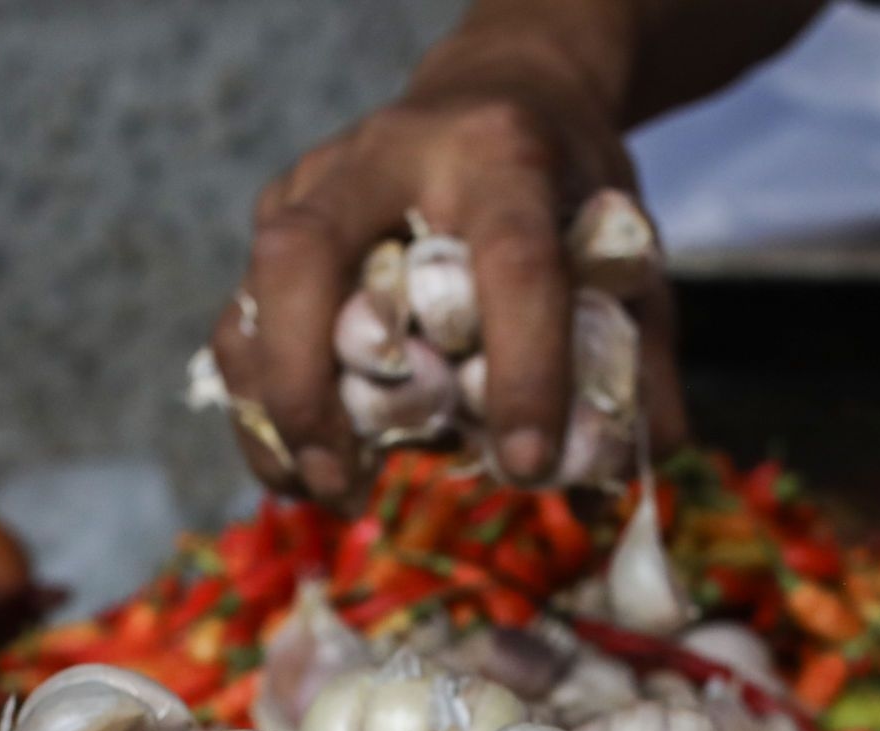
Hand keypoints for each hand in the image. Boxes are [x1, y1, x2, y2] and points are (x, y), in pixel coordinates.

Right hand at [210, 56, 687, 503]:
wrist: (502, 94)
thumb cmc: (566, 189)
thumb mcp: (629, 252)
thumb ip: (638, 359)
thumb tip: (622, 476)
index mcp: (501, 152)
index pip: (507, 258)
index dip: (521, 367)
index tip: (525, 463)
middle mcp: (387, 154)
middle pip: (309, 258)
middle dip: (315, 384)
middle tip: (348, 479)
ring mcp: (317, 182)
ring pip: (254, 292)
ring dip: (273, 407)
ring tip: (321, 486)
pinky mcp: (280, 218)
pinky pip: (242, 318)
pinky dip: (259, 403)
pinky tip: (298, 466)